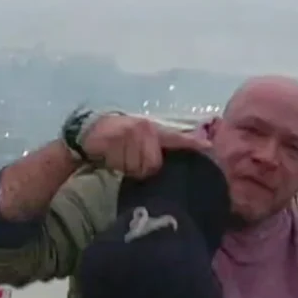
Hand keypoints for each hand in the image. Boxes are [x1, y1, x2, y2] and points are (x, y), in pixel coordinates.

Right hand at [81, 115, 210, 177]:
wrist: (88, 131)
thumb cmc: (117, 139)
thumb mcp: (139, 140)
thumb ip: (157, 149)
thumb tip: (171, 163)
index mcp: (153, 130)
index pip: (175, 138)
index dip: (192, 143)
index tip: (209, 147)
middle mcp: (145, 129)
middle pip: (152, 164)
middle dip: (141, 169)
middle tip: (129, 161)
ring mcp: (130, 133)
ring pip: (136, 167)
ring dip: (126, 168)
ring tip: (119, 158)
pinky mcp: (114, 138)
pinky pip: (120, 164)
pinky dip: (114, 164)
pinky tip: (110, 156)